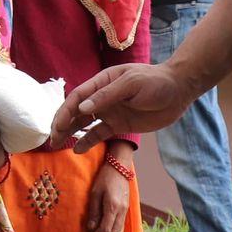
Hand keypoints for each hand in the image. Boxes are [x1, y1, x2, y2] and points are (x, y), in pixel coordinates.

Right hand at [52, 63, 194, 151]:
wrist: (178, 91)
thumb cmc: (155, 82)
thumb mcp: (131, 84)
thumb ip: (106, 96)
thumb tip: (82, 109)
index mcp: (102, 82)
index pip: (78, 97)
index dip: (65, 111)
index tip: (58, 126)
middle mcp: (102, 97)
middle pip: (76, 111)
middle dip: (62, 124)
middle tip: (53, 139)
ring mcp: (110, 111)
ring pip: (84, 123)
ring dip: (70, 132)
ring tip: (57, 144)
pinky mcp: (119, 124)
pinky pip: (99, 134)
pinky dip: (88, 141)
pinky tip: (78, 150)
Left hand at [84, 148, 131, 231]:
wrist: (119, 168)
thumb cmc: (104, 178)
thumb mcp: (94, 193)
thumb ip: (93, 212)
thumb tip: (91, 228)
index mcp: (113, 207)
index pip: (105, 229)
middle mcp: (122, 211)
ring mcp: (126, 210)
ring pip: (118, 230)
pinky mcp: (126, 208)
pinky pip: (120, 224)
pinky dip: (111, 230)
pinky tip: (103, 229)